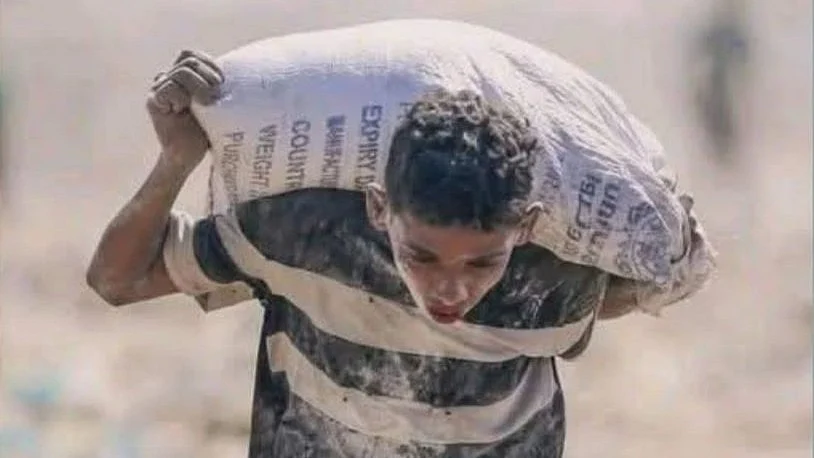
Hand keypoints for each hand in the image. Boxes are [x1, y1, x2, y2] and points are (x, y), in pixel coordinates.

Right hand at [146, 50, 223, 171]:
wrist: (188, 155)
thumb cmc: (206, 131)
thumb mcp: (216, 105)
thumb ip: (214, 87)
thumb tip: (235, 72)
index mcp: (180, 76)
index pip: (190, 55)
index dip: (208, 63)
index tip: (223, 81)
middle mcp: (166, 78)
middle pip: (188, 61)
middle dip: (207, 76)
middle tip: (216, 94)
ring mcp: (158, 88)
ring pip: (180, 72)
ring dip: (198, 86)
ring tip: (206, 103)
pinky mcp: (154, 102)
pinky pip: (169, 88)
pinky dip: (182, 98)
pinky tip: (184, 110)